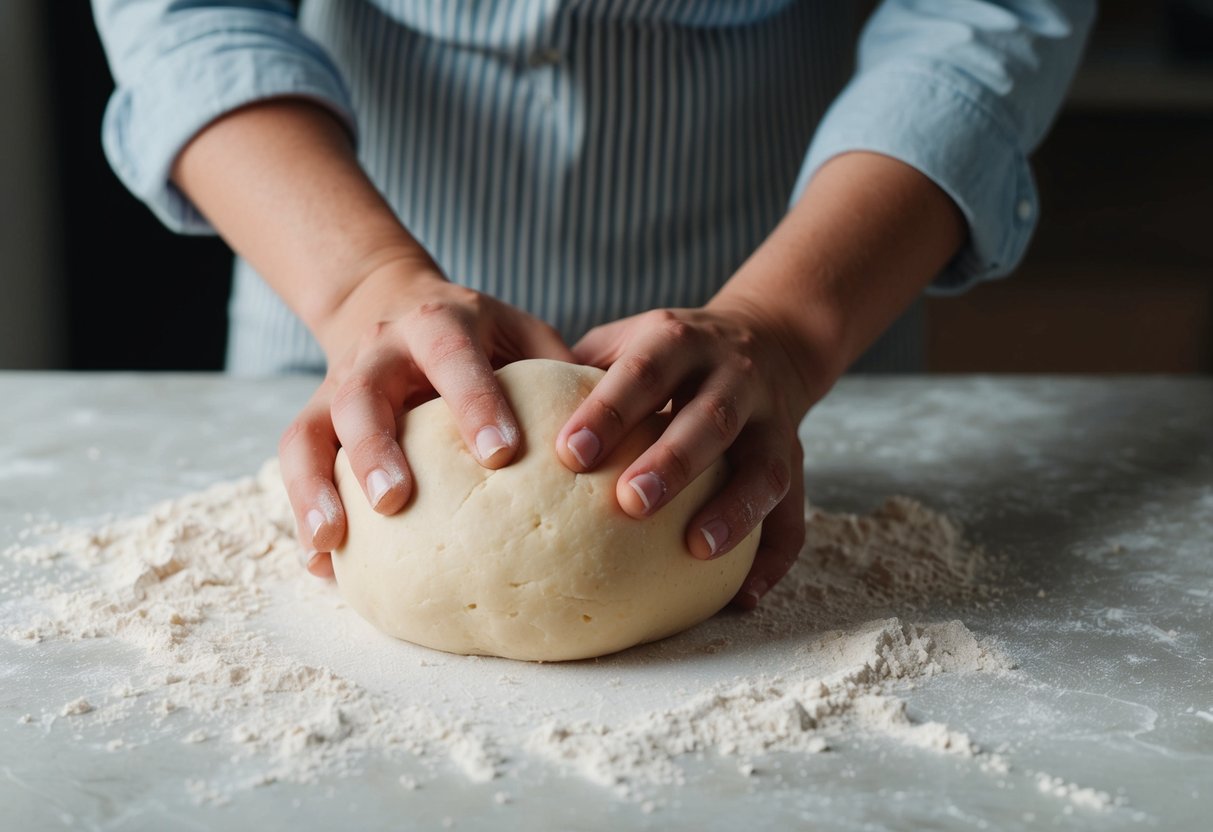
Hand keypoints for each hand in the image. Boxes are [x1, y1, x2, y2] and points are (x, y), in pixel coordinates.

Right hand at [279, 261, 573, 576]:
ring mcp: (335, 385)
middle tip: (398, 500)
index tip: (501, 454)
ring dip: (318, 486)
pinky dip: (303, 511)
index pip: (453, 354)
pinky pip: (295, 462)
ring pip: (312, 430)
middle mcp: (378, 352)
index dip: (473, 400)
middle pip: (364, 395)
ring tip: (334, 539)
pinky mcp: (312, 417)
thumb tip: (616, 426)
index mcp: (438, 323)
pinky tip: (321, 561)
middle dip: (376, 447)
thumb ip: (557, 370)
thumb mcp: (517, 331)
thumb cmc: (475, 333)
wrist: (386, 299)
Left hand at [554, 301, 832, 608]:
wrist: (768, 340)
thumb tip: (497, 416)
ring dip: (733, 509)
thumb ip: (576, 370)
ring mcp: (772, 421)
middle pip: (710, 418)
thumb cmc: (667, 355)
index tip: (569, 453)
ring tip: (697, 549)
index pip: (644, 371)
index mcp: (680, 341)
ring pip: (763, 467)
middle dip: (674, 460)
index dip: (610, 409)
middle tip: (630, 503)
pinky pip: (795, 516)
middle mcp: (734, 376)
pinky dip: (774, 559)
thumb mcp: (627, 339)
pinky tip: (742, 596)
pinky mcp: (795, 463)